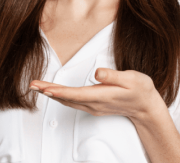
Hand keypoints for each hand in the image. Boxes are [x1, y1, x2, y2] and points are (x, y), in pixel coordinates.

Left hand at [29, 68, 164, 121]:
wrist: (146, 107)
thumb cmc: (140, 90)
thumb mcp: (131, 79)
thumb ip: (113, 75)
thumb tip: (98, 72)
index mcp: (101, 96)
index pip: (76, 94)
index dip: (60, 91)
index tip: (45, 88)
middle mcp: (94, 104)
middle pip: (66, 98)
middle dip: (48, 91)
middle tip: (32, 85)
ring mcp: (92, 106)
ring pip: (67, 101)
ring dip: (51, 94)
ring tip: (37, 87)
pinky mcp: (93, 105)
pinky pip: (72, 102)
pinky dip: (60, 96)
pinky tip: (53, 92)